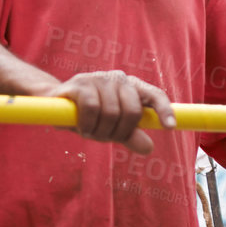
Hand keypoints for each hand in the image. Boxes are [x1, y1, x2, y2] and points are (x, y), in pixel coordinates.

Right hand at [51, 70, 175, 154]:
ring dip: (99, 131)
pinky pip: (92, 108)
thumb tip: (149, 148)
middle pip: (132, 111)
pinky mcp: (81, 83)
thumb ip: (130, 136)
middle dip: (119, 132)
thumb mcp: (111, 129)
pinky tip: (82, 128)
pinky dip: (88, 124)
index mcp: (131, 87)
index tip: (170, 127)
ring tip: (90, 131)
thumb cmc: (88, 116)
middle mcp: (119, 79)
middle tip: (105, 138)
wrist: (55, 104)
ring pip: (111, 112)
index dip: (164, 110)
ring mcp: (99, 78)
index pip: (154, 95)